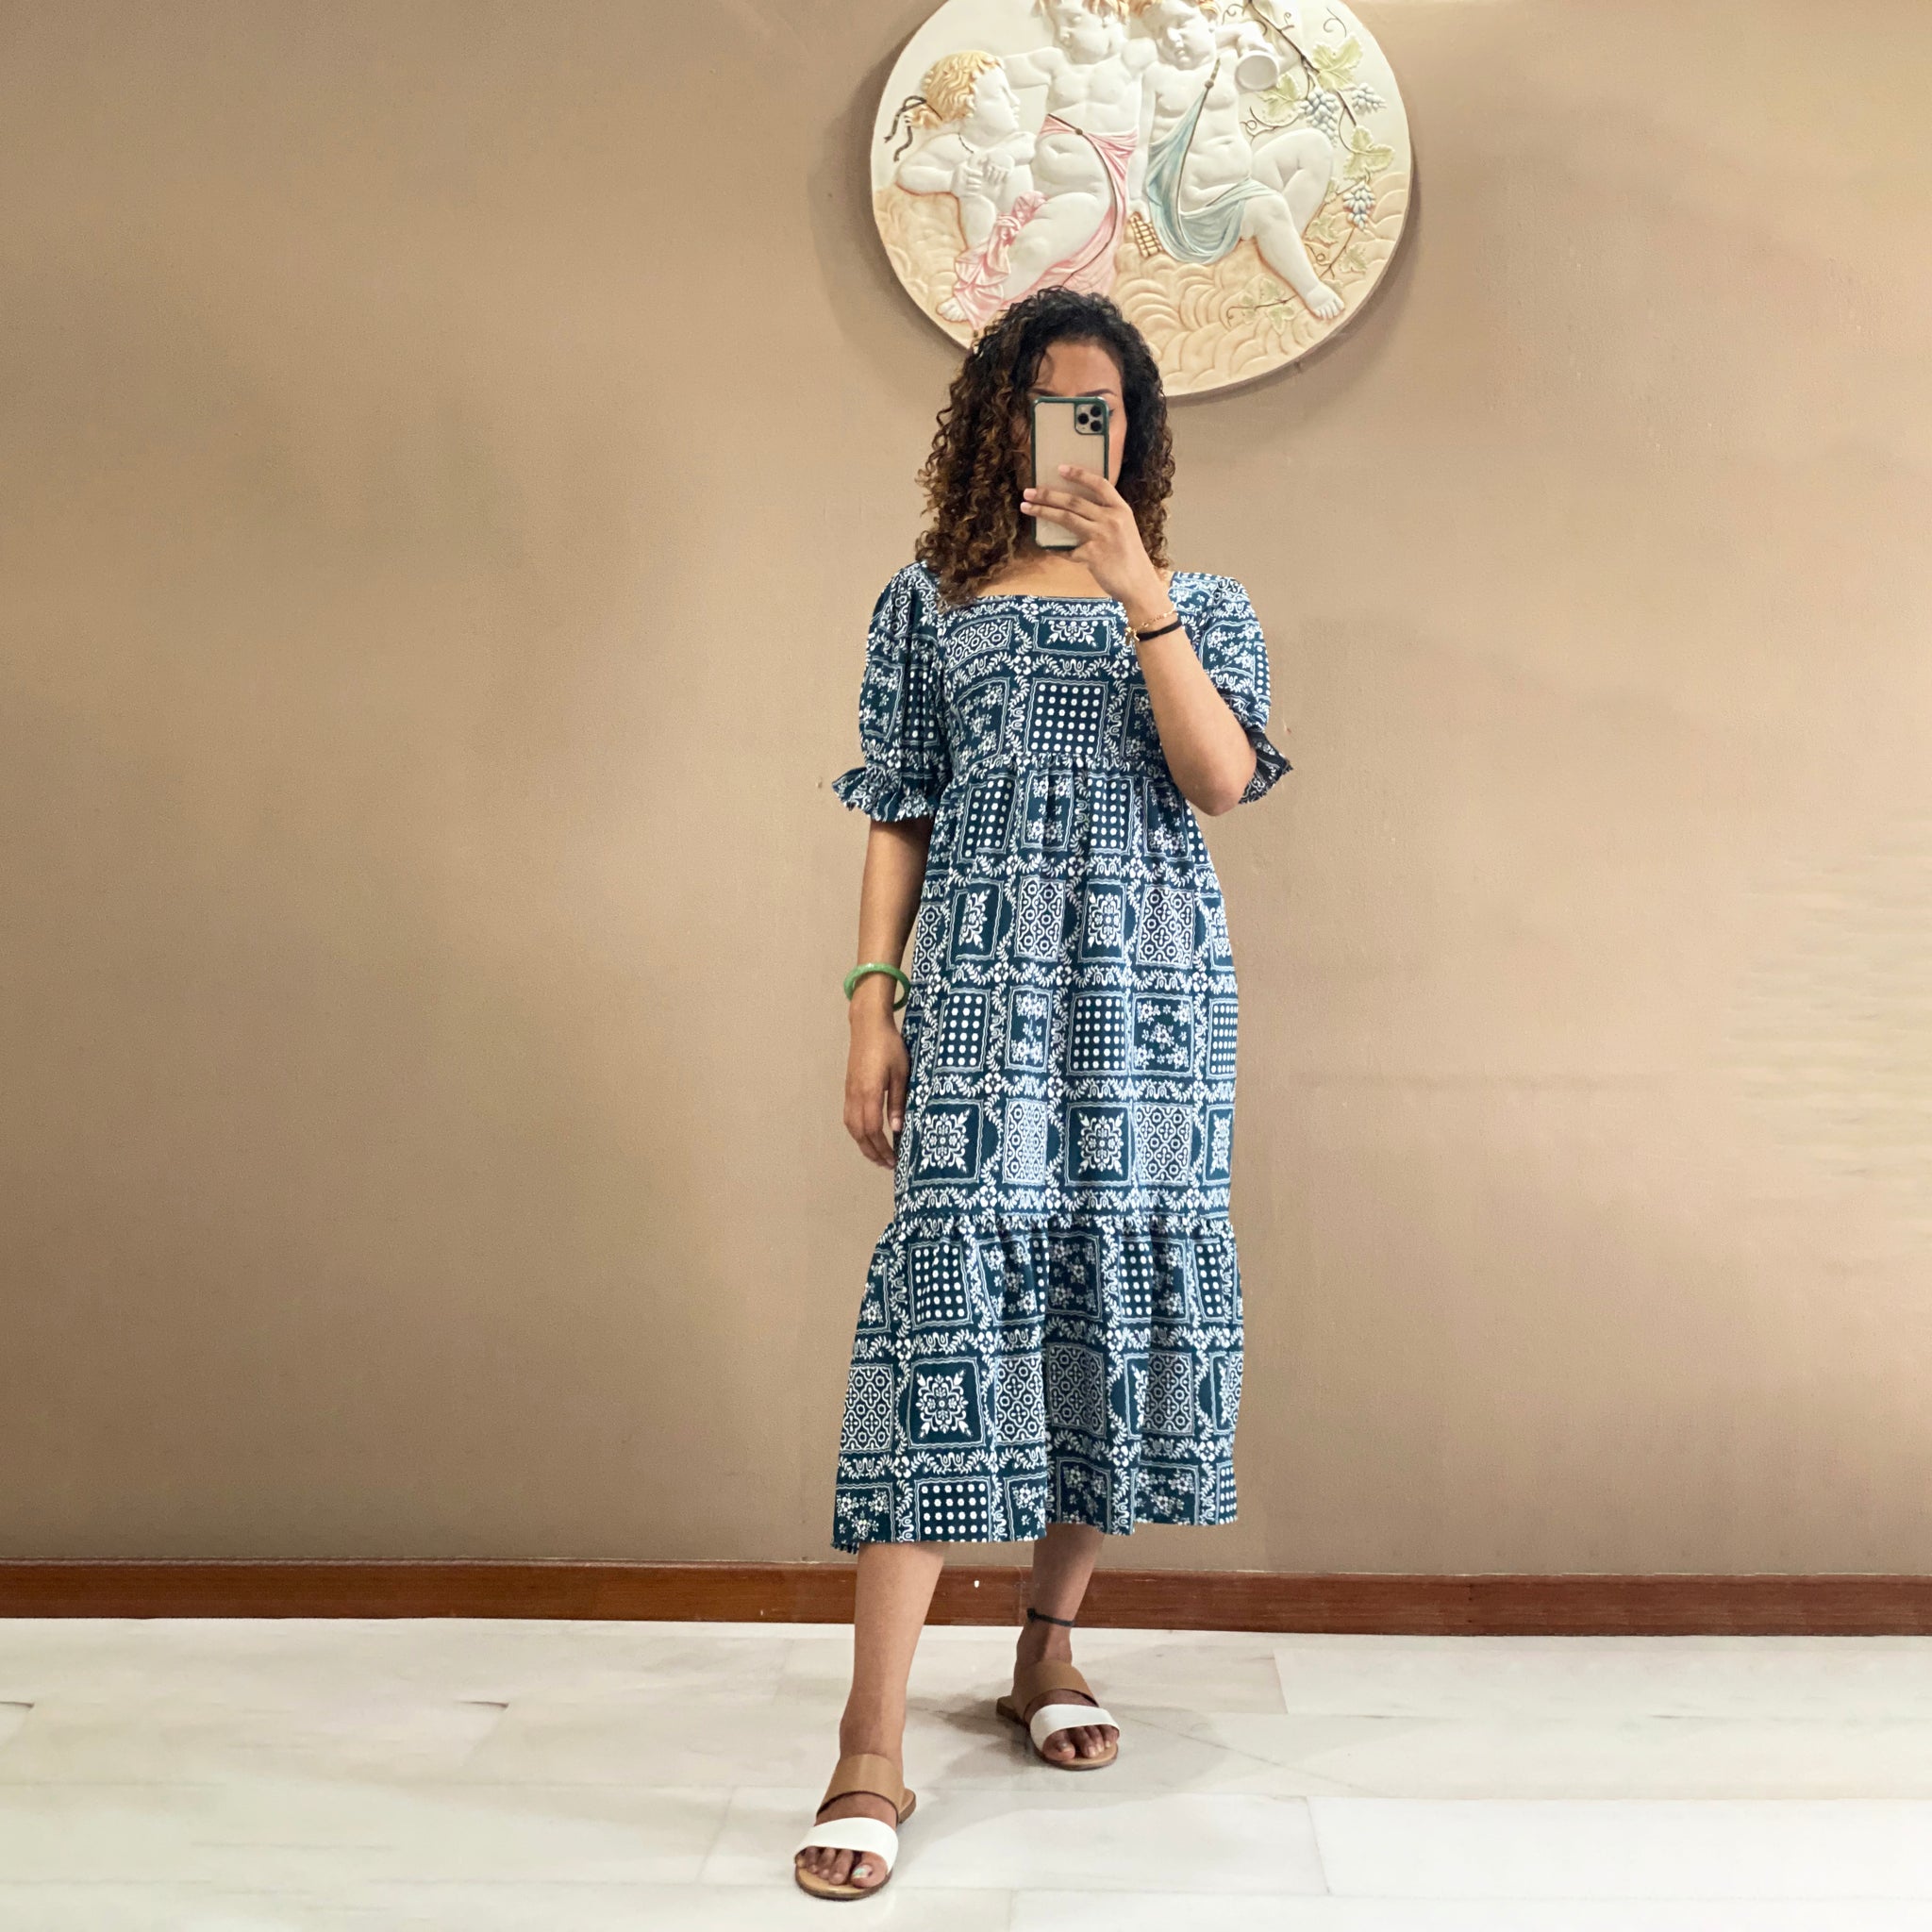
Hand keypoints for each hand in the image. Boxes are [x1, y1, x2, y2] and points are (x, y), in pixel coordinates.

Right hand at [844, 1010, 907, 1169]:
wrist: (868, 1025)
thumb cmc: (890, 1046)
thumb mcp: (901, 1073)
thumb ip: (898, 1102)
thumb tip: (896, 1129)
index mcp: (869, 1093)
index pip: (872, 1130)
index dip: (881, 1148)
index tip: (893, 1160)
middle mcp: (855, 1096)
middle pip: (859, 1133)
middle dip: (872, 1151)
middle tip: (886, 1164)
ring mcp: (849, 1092)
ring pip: (851, 1126)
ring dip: (863, 1144)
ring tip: (877, 1155)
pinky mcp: (848, 1088)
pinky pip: (849, 1116)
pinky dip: (857, 1131)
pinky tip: (867, 1134)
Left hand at [1020, 463, 1167, 616]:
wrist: (1139, 585)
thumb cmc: (1130, 558)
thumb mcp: (1125, 530)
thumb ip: (1106, 518)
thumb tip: (1075, 511)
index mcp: (1121, 509)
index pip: (1099, 484)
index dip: (1079, 474)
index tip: (1060, 468)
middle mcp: (1111, 519)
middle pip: (1073, 500)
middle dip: (1048, 494)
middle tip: (1029, 491)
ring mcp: (1101, 536)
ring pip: (1065, 517)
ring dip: (1042, 511)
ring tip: (1026, 507)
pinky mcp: (1091, 555)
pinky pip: (1066, 549)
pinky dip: (1055, 548)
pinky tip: (1047, 547)